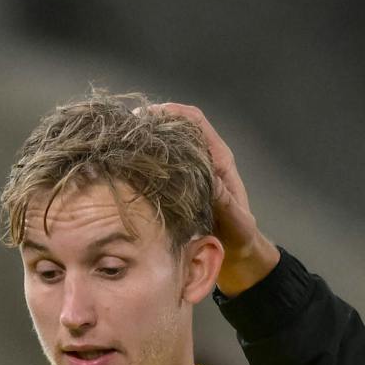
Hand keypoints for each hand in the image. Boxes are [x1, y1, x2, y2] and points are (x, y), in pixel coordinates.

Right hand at [142, 102, 279, 294]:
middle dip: (153, 121)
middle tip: (128, 128)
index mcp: (219, 159)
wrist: (238, 252)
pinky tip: (130, 165)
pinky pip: (162, 164)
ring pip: (167, 143)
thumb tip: (209, 180)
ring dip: (148, 138)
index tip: (149, 115)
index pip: (195, 121)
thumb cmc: (240, 235)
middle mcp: (204, 158)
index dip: (173, 112)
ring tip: (124, 141)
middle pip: (177, 125)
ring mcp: (191, 169)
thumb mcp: (235, 220)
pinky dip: (147, 159)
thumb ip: (224, 201)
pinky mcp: (180, 183)